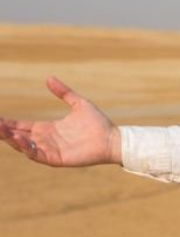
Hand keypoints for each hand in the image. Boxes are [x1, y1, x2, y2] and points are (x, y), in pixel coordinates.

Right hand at [0, 77, 121, 165]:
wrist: (113, 138)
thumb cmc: (98, 123)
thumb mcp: (78, 103)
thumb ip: (64, 92)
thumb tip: (49, 78)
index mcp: (47, 128)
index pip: (21, 126)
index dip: (8, 123)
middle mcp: (46, 140)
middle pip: (18, 136)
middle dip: (4, 131)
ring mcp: (50, 150)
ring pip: (24, 146)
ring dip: (12, 139)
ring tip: (2, 131)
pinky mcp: (57, 158)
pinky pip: (38, 155)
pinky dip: (28, 148)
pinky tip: (20, 139)